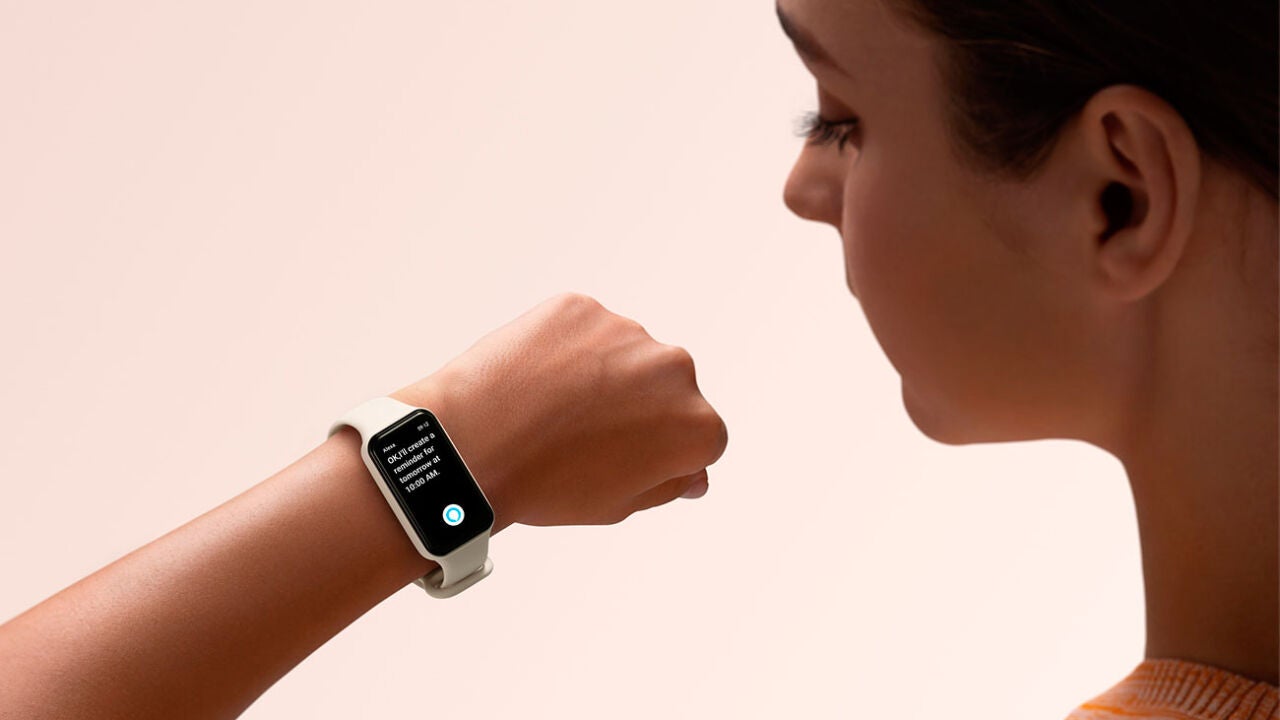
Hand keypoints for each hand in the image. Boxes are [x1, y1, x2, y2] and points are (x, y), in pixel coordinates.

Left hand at [391, 292, 727, 528]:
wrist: (471, 444)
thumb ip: (667, 484)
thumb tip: (692, 472)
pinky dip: (564, 348)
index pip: (697, 435)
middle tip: (584, 436)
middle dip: (637, 406)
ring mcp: (627, 331)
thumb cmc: (542, 484)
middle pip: (665, 387)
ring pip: (623, 354)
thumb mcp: (616, 505)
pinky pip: (582, 328)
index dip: (659, 452)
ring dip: (600, 374)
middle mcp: (675, 369)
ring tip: (552, 410)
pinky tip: (535, 381)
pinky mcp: (583, 307)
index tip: (623, 460)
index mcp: (695, 425)